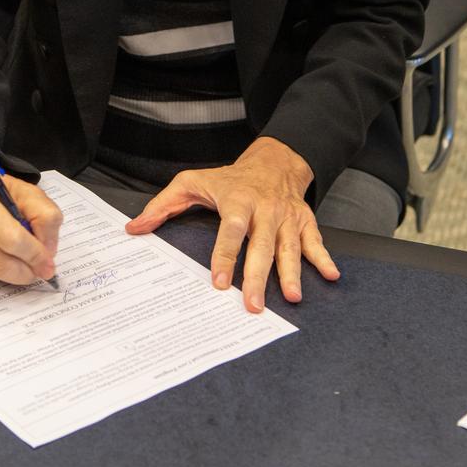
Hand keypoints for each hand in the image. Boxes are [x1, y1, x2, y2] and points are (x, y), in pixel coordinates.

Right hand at [0, 144, 61, 284]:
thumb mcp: (28, 192)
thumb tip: (47, 252)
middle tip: (41, 270)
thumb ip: (45, 217)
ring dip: (14, 273)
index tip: (49, 263)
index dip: (35, 254)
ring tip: (23, 259)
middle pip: (1, 263)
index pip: (12, 239)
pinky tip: (2, 255)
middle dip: (27, 270)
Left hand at [125, 137, 339, 312]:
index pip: (231, 231)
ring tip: (293, 297)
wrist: (274, 160)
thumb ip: (164, 205)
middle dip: (258, 277)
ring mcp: (286, 217)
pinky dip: (325, 258)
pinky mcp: (304, 222)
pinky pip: (316, 241)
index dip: (225, 257)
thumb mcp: (194, 182)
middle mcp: (264, 210)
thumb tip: (135, 228)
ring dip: (292, 273)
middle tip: (253, 305)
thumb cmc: (230, 179)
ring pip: (290, 248)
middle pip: (261, 246)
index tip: (220, 283)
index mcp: (237, 201)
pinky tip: (331, 276)